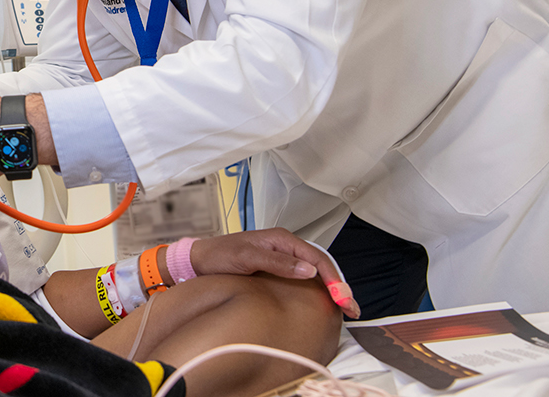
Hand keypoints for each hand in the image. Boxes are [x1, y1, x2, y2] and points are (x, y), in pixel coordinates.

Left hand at [190, 228, 360, 317]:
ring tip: (344, 308)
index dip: (333, 279)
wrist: (197, 261)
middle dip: (338, 286)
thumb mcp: (246, 257)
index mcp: (281, 239)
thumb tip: (308, 269)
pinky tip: (322, 302)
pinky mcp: (276, 269)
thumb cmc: (218, 256)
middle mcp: (284, 246)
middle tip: (351, 309)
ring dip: (330, 288)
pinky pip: (303, 277)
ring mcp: (281, 257)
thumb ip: (277, 262)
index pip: (317, 257)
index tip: (343, 299)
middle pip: (321, 264)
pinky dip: (317, 289)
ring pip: (315, 271)